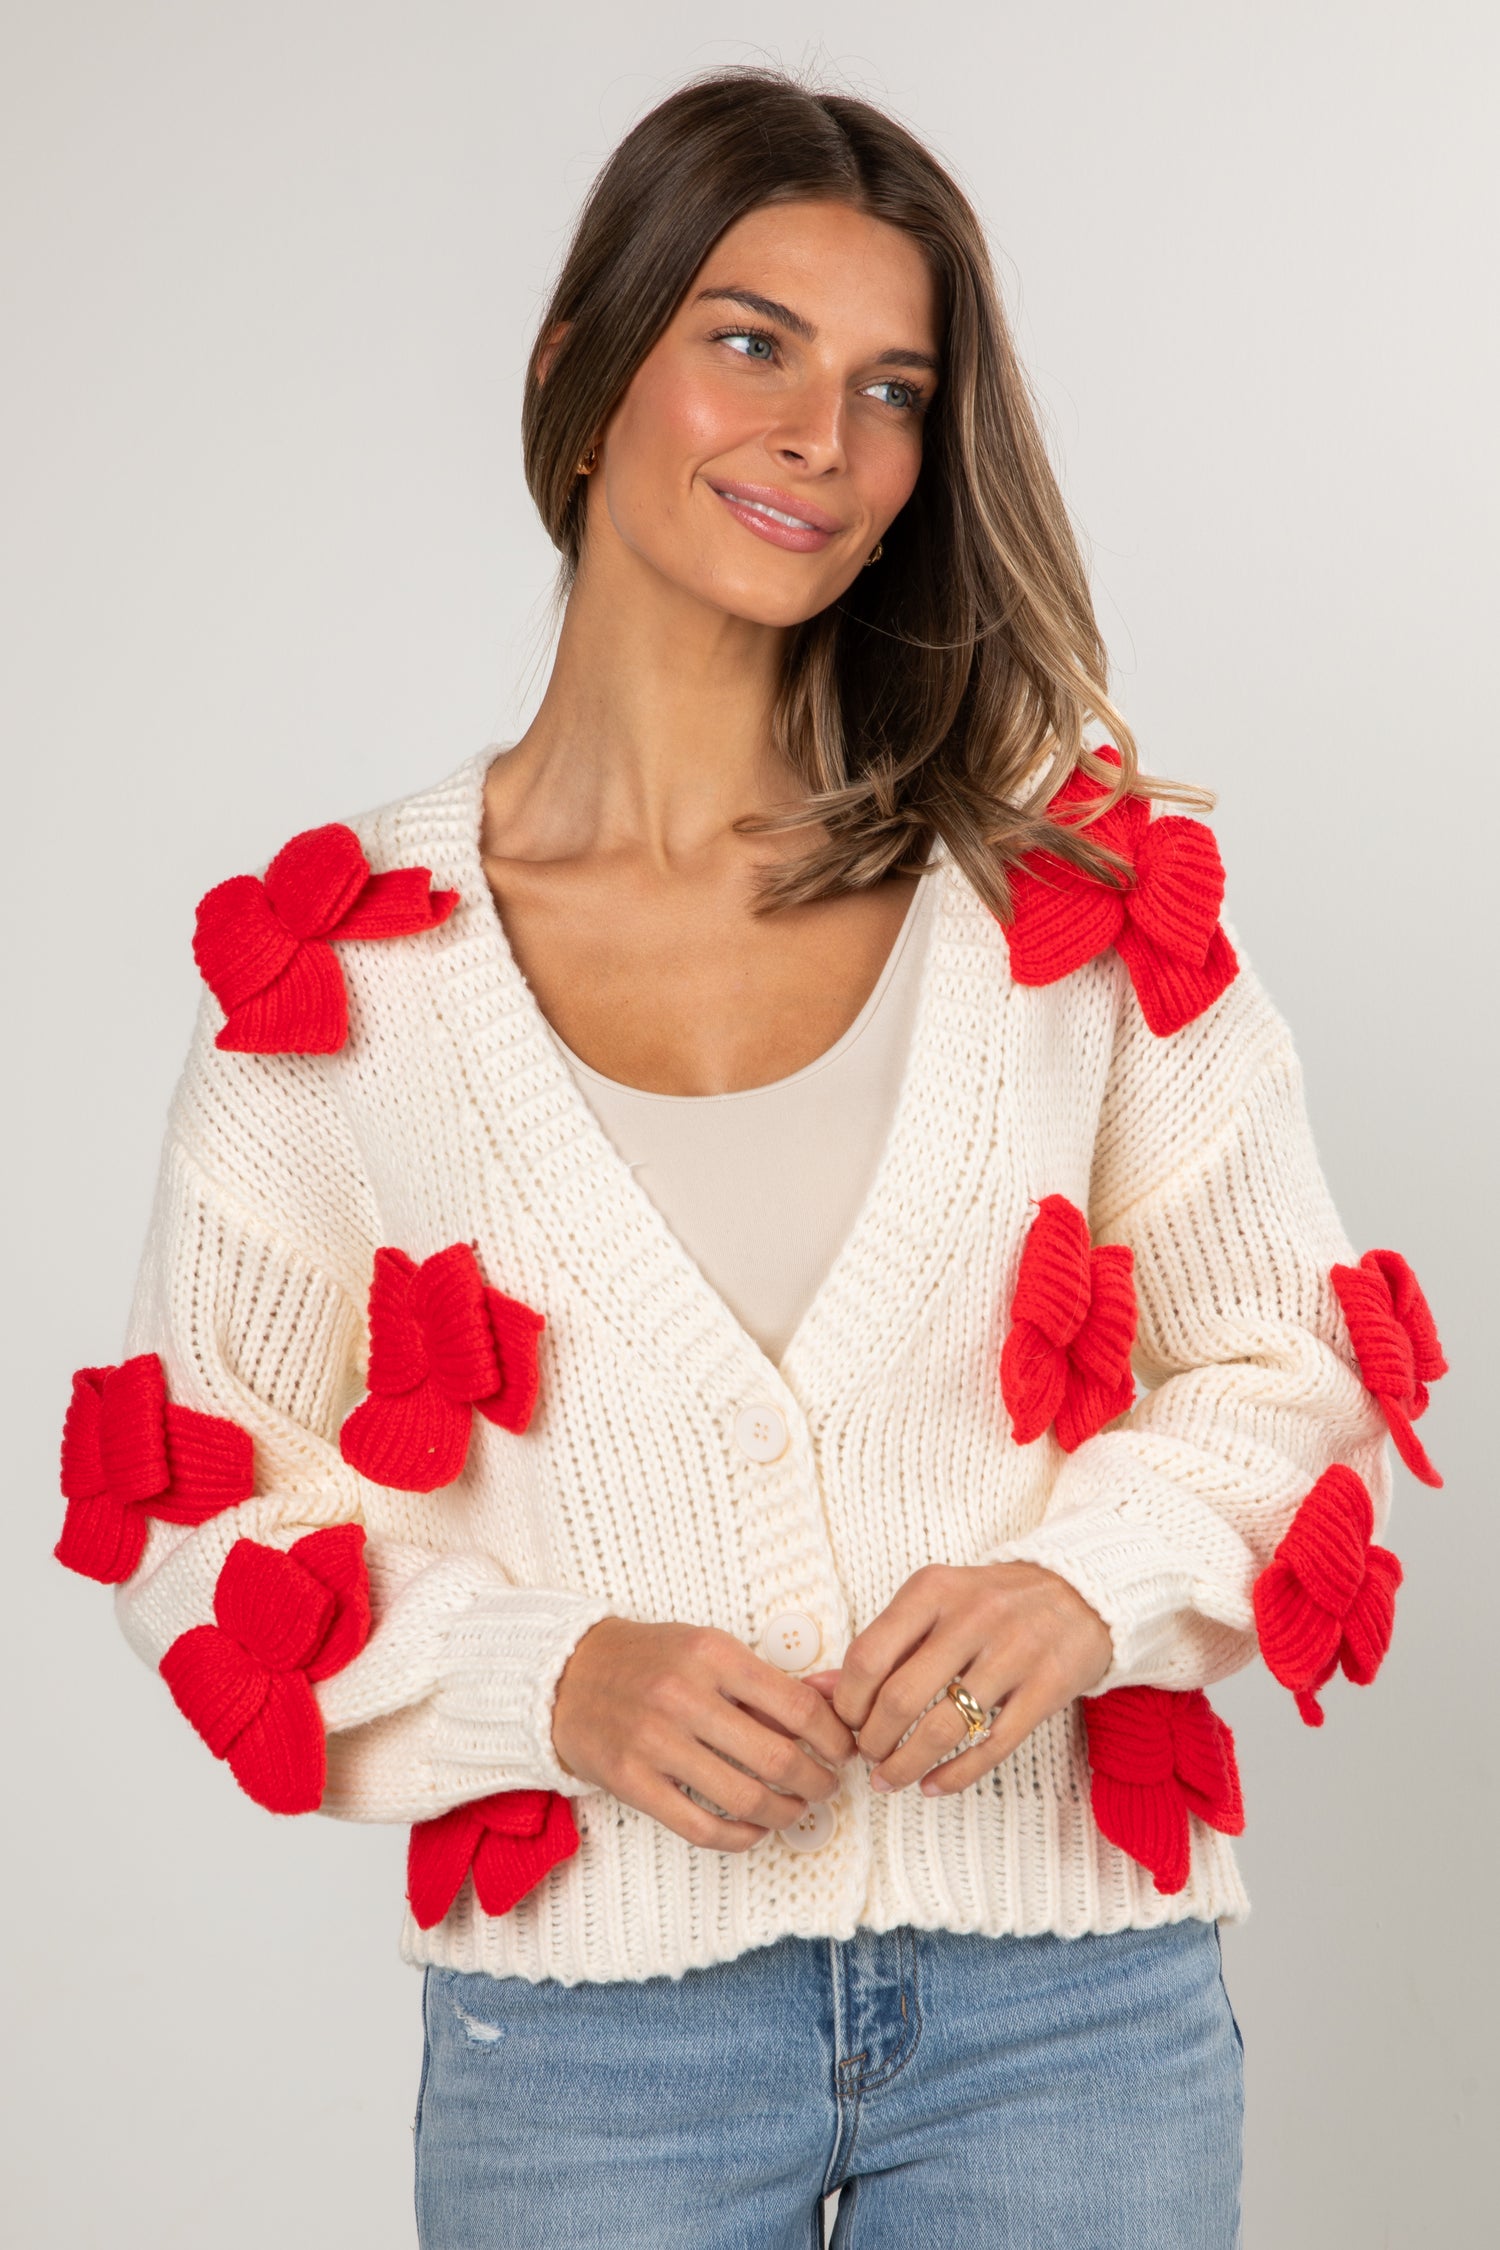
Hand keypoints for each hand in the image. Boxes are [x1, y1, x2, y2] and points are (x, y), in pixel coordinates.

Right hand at [551, 1616, 858, 1851]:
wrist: (569, 1676)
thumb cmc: (652, 1661)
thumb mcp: (710, 1650)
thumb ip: (769, 1681)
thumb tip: (832, 1704)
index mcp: (712, 1654)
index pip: (796, 1706)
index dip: (833, 1737)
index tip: (844, 1750)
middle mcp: (683, 1695)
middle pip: (776, 1758)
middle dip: (816, 1781)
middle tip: (825, 1786)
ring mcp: (654, 1741)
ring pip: (744, 1798)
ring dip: (784, 1813)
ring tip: (795, 1809)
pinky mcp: (631, 1780)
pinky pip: (700, 1827)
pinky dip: (739, 1837)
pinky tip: (754, 1829)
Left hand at [803, 1562, 1111, 1799]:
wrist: (1082, 1591)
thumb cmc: (992, 1602)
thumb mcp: (933, 1604)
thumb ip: (879, 1645)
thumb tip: (815, 1689)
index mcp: (933, 1589)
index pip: (868, 1656)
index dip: (847, 1703)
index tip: (846, 1723)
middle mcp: (971, 1616)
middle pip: (899, 1698)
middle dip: (873, 1742)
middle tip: (869, 1757)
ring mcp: (1013, 1651)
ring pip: (944, 1729)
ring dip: (907, 1766)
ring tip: (891, 1779)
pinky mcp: (1047, 1686)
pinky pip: (991, 1746)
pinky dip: (955, 1776)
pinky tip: (933, 1785)